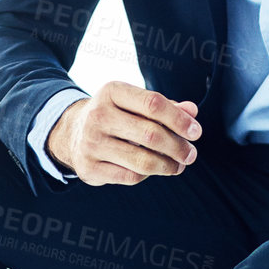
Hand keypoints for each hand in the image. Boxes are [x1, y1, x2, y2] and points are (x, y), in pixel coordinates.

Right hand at [47, 80, 199, 186]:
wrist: (72, 132)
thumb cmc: (116, 115)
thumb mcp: (134, 103)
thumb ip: (165, 106)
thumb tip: (192, 111)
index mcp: (111, 91)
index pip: (153, 104)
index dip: (179, 119)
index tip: (196, 132)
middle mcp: (98, 115)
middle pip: (151, 134)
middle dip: (178, 147)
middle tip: (191, 154)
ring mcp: (91, 143)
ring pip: (143, 160)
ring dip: (168, 165)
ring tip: (179, 165)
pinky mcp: (89, 168)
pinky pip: (131, 176)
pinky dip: (148, 174)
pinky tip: (154, 169)